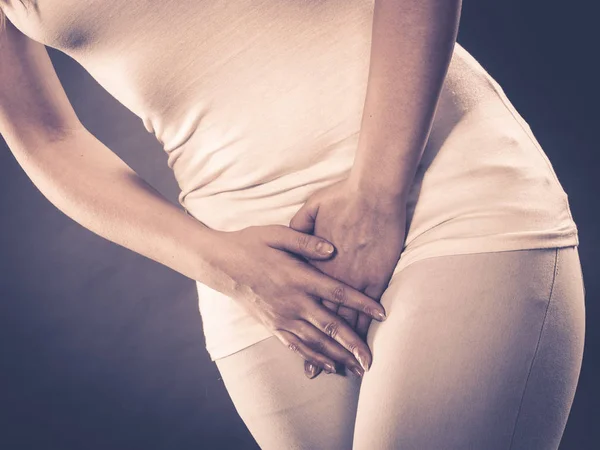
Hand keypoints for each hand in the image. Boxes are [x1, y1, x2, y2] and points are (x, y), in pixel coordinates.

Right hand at [208, 224, 387, 374]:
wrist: (220, 264)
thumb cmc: (250, 244)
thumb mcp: (277, 234)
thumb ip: (306, 240)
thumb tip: (333, 248)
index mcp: (298, 277)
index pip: (337, 292)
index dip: (361, 303)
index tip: (381, 314)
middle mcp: (293, 301)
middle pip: (330, 326)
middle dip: (353, 344)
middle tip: (371, 359)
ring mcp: (282, 316)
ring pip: (315, 341)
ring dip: (337, 356)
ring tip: (357, 369)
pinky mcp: (272, 325)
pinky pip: (296, 346)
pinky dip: (314, 358)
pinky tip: (329, 367)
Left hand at [289, 179, 406, 378]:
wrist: (373, 191)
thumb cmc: (341, 197)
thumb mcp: (310, 208)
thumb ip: (299, 228)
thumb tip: (293, 238)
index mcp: (313, 264)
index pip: (305, 301)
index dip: (302, 325)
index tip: (299, 346)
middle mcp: (330, 277)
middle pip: (322, 319)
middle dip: (322, 348)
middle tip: (319, 373)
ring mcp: (354, 278)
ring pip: (346, 320)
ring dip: (345, 345)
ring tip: (344, 368)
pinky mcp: (375, 276)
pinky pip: (367, 309)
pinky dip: (365, 328)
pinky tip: (365, 345)